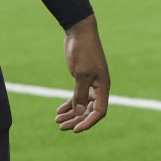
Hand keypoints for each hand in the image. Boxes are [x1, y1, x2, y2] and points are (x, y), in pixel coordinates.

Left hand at [55, 14, 109, 132]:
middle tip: (61, 127)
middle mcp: (98, 87)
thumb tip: (78, 114)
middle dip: (76, 120)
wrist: (79, 31)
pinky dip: (69, 104)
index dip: (88, 122)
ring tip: (57, 121)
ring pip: (82, 105)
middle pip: (89, 110)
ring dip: (71, 114)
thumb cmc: (83, 51)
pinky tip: (59, 111)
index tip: (75, 129)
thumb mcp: (80, 74)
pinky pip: (77, 96)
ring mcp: (90, 82)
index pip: (99, 111)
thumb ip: (80, 94)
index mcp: (103, 86)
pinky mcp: (81, 78)